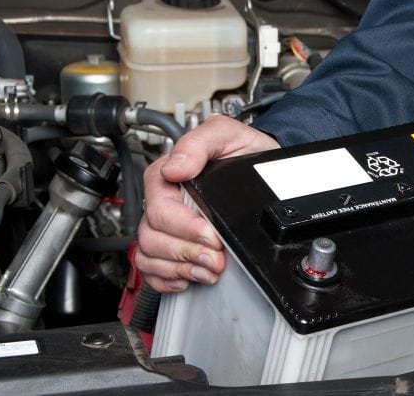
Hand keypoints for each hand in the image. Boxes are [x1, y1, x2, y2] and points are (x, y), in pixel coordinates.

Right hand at [136, 115, 280, 292]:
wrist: (264, 168)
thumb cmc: (244, 151)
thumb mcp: (228, 134)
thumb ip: (200, 142)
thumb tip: (176, 167)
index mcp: (168, 175)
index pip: (159, 209)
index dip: (184, 227)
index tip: (211, 235)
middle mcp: (165, 201)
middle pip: (153, 237)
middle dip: (187, 252)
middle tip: (216, 258)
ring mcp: (167, 224)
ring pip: (149, 255)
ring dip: (180, 268)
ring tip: (209, 269)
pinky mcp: (174, 243)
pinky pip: (152, 269)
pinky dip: (168, 278)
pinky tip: (189, 276)